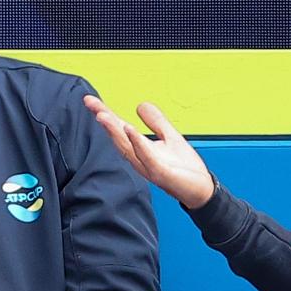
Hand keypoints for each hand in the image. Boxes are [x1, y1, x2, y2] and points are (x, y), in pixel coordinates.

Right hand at [84, 94, 216, 209]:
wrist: (201, 190)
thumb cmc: (185, 169)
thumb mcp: (170, 137)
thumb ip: (156, 122)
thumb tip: (140, 104)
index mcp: (140, 148)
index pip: (119, 128)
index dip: (105, 114)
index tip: (89, 100)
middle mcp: (139, 158)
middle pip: (118, 136)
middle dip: (104, 120)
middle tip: (91, 104)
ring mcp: (148, 166)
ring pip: (126, 147)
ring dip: (114, 131)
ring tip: (103, 115)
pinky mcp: (160, 173)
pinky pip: (146, 157)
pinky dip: (137, 143)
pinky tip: (130, 130)